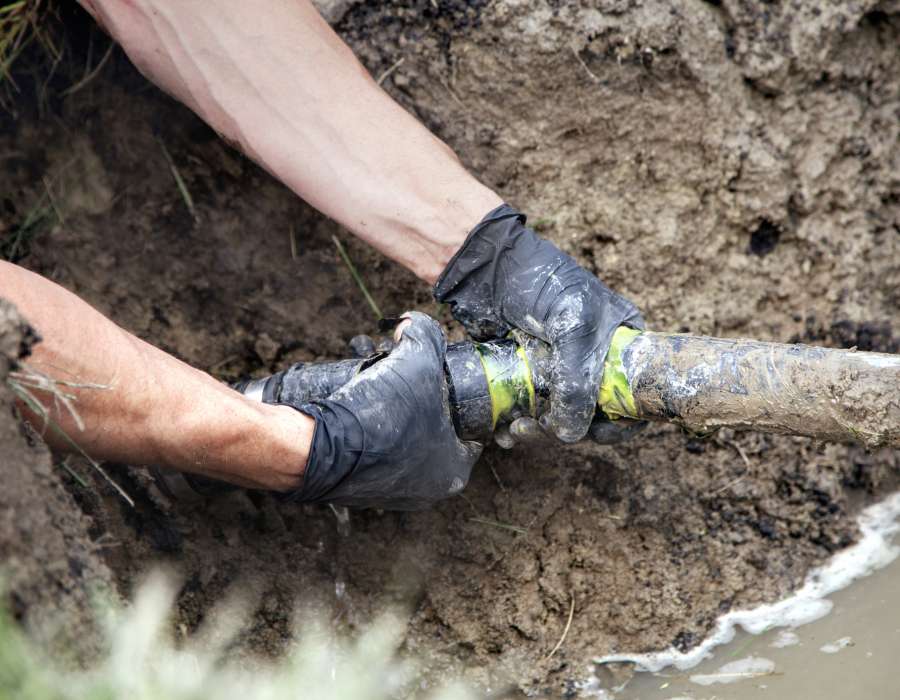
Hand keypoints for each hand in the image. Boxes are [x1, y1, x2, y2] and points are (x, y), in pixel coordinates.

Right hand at [283, 312, 481, 509]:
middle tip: (406, 384)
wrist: (320, 448)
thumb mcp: (417, 360)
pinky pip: (374, 456)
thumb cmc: (381, 415)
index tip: (442, 384)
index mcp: (453, 470)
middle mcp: (426, 490)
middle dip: (422, 408)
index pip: (469, 433)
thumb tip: (413, 324)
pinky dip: (370, 436)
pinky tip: (360, 414)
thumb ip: (426, 334)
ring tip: (380, 394)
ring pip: (403, 445)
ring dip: (394, 421)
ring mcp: (392, 495)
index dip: (457, 402)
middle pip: (434, 436)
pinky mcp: (359, 491)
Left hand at [434, 204, 643, 443]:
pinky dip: (518, 426)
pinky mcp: (526, 375)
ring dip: (539, 432)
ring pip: (558, 418)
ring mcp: (558, 369)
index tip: (596, 434)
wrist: (486, 265)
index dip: (621, 422)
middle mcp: (593, 360)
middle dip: (568, 429)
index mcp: (620, 343)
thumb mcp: (572, 326)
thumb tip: (571, 434)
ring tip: (514, 430)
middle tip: (540, 428)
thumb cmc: (540, 282)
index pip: (635, 395)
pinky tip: (503, 430)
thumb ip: (577, 380)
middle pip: (593, 415)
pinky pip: (529, 412)